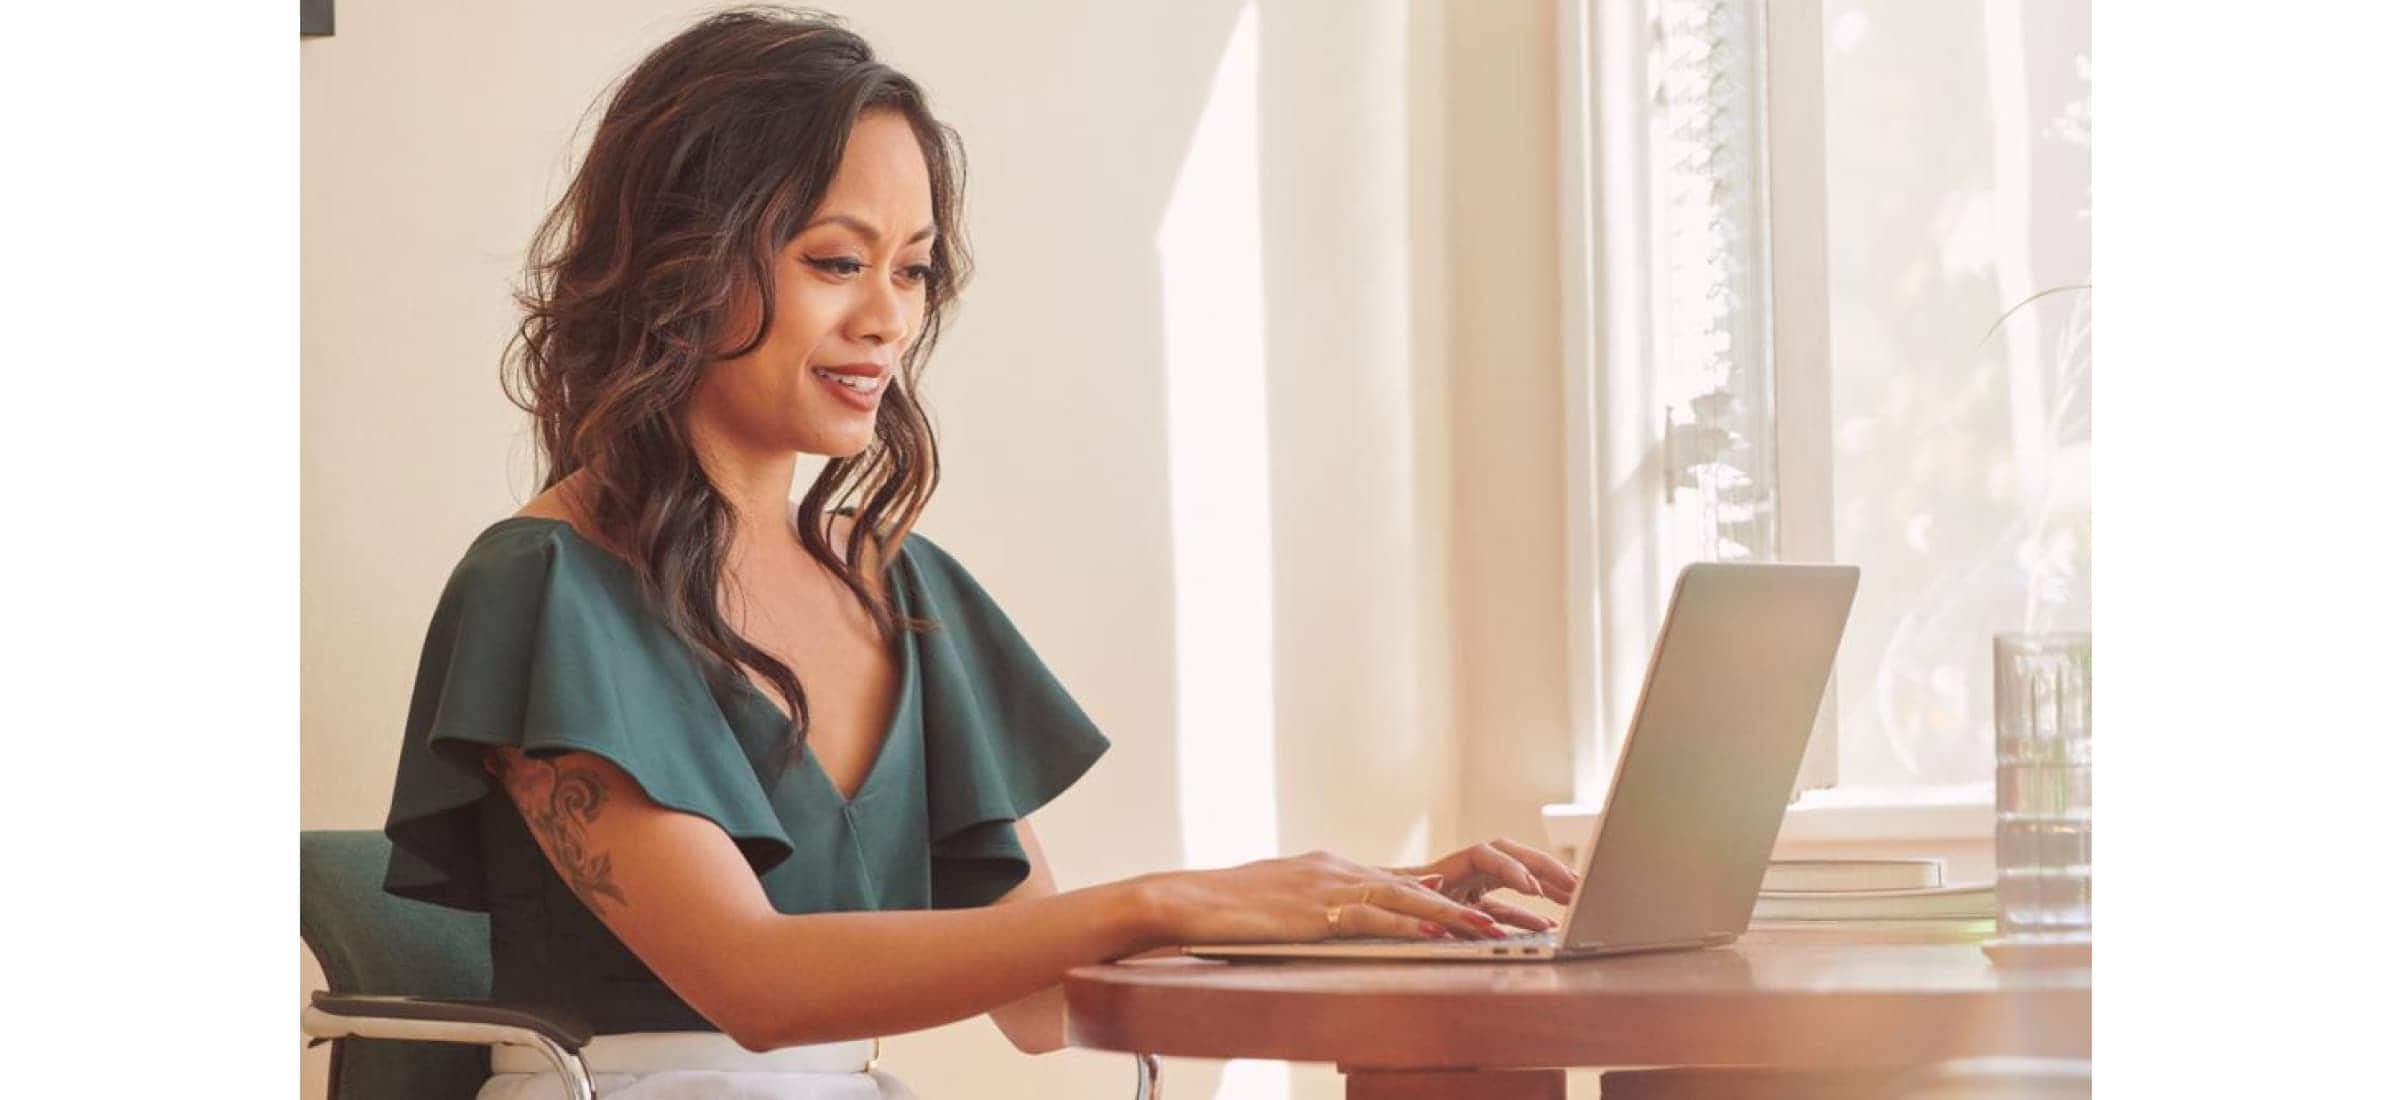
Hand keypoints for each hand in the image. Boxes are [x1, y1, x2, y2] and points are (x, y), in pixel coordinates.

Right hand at [1142, 850, 1510, 946]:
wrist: (1187, 900)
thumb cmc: (1226, 909)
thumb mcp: (1281, 903)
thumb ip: (1317, 908)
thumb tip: (1341, 922)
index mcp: (1329, 870)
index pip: (1394, 882)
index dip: (1437, 898)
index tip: (1474, 908)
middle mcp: (1335, 870)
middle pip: (1411, 886)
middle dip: (1460, 905)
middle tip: (1502, 917)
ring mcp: (1326, 886)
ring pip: (1402, 897)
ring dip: (1450, 916)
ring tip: (1488, 929)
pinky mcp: (1314, 908)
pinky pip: (1371, 916)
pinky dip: (1407, 923)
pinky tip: (1435, 932)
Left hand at [1384, 838, 1579, 933]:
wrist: (1354, 912)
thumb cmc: (1369, 907)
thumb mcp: (1390, 902)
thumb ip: (1410, 893)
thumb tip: (1433, 880)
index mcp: (1441, 868)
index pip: (1487, 854)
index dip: (1512, 868)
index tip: (1533, 889)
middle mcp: (1457, 875)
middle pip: (1511, 859)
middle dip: (1545, 867)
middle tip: (1576, 883)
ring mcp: (1464, 891)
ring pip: (1513, 883)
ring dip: (1545, 887)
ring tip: (1575, 897)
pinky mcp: (1466, 912)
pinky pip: (1503, 910)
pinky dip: (1526, 917)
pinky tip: (1548, 926)